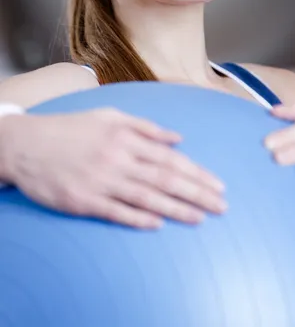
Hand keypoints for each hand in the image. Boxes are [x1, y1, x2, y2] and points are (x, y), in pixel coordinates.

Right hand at [0, 108, 225, 228]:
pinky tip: (158, 224)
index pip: (171, 159)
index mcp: (127, 138)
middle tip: (221, 206)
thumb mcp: (110, 116)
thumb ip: (146, 127)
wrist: (27, 144)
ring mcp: (102, 181)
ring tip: (201, 218)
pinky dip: (138, 218)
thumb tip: (178, 138)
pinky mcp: (84, 201)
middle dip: (197, 193)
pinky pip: (116, 211)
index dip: (198, 173)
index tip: (218, 185)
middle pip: (166, 179)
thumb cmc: (72, 128)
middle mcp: (119, 159)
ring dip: (177, 209)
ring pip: (147, 197)